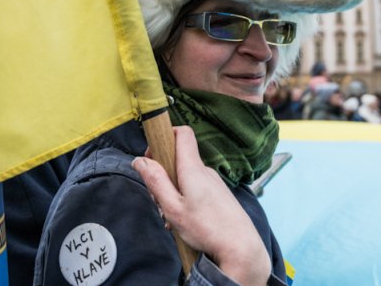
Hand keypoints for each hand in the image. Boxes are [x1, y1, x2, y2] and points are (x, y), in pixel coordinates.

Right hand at [134, 126, 270, 285]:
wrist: (240, 248)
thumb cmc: (206, 229)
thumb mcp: (172, 207)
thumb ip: (155, 182)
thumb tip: (140, 161)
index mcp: (193, 168)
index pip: (182, 133)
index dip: (165, 136)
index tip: (152, 156)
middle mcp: (206, 171)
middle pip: (179, 160)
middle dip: (163, 176)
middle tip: (159, 201)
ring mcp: (214, 183)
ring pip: (187, 178)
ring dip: (174, 193)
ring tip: (172, 218)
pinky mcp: (220, 195)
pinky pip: (197, 190)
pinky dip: (186, 200)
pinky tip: (185, 222)